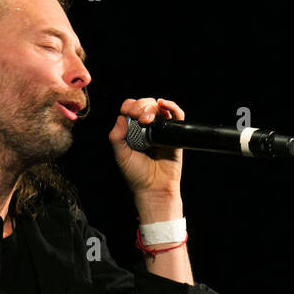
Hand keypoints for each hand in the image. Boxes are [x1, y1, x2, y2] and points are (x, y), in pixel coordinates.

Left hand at [108, 96, 184, 212]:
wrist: (154, 189)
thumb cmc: (137, 175)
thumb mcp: (121, 155)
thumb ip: (116, 137)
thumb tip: (121, 117)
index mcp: (133, 130)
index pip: (131, 108)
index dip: (129, 106)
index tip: (127, 113)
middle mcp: (147, 128)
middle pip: (145, 105)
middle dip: (140, 106)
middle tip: (138, 118)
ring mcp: (162, 130)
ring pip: (159, 107)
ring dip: (152, 107)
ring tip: (147, 120)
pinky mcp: (175, 135)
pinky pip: (177, 116)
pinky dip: (172, 106)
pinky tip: (163, 104)